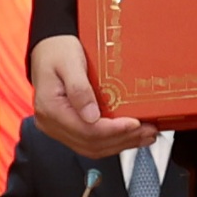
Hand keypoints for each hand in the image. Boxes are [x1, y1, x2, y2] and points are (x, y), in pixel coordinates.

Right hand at [27, 33, 152, 156]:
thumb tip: (91, 115)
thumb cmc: (57, 51)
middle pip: (91, 143)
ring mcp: (59, 128)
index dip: (114, 131)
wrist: (47, 48)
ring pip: (93, 147)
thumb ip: (79, 88)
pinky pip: (91, 141)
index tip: (135, 124)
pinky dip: (112, 141)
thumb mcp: (69, 62)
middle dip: (123, 139)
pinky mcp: (68, 127)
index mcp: (51, 109)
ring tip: (145, 136)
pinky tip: (130, 136)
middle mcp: (52, 123)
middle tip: (148, 131)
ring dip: (121, 144)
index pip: (86, 131)